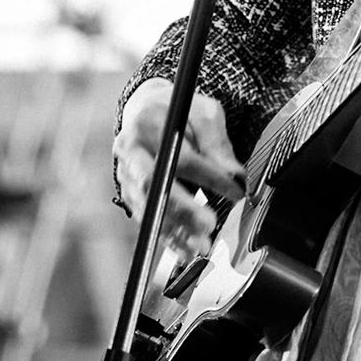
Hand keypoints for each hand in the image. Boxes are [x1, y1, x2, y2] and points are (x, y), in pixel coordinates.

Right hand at [113, 79, 246, 254]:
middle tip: (209, 224)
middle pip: (152, 183)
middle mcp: (130, 149)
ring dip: (174, 230)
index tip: (236, 190)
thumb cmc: (180, 114)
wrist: (146, 111)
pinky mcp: (126, 193)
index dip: (209, 175)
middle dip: (182, 208)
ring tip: (200, 246)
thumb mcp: (205, 114)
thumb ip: (218, 143)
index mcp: (149, 122)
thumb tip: (235, 176)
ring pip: (147, 206)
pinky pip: (145, 218)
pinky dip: (166, 237)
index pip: (181, 154)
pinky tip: (185, 249)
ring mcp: (125, 173)